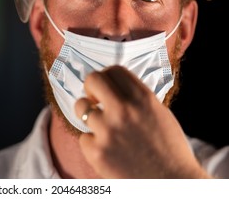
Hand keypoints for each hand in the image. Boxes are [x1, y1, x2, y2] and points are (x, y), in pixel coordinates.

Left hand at [75, 65, 209, 177]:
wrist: (172, 183)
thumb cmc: (168, 149)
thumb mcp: (158, 113)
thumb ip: (136, 98)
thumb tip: (112, 87)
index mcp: (142, 98)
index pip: (114, 70)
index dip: (106, 77)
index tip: (105, 88)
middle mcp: (124, 110)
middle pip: (92, 80)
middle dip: (90, 88)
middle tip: (94, 99)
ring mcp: (108, 130)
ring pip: (80, 107)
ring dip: (87, 115)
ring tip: (99, 126)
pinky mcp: (96, 151)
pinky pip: (84, 137)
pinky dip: (92, 143)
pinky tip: (107, 150)